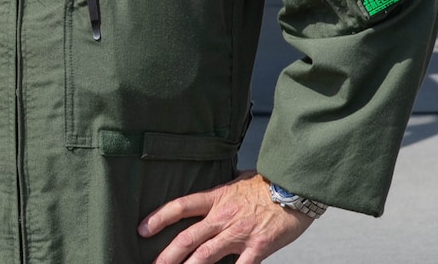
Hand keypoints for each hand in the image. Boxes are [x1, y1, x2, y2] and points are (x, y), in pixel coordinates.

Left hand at [141, 172, 313, 263]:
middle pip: (188, 237)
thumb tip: (211, 199)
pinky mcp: (258, 247)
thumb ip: (221, 195)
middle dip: (168, 254)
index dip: (159, 217)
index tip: (142, 229)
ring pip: (207, 254)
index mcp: (217, 199)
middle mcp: (223, 217)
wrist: (295, 188)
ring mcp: (240, 233)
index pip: (181, 206)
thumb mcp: (238, 182)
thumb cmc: (268, 185)